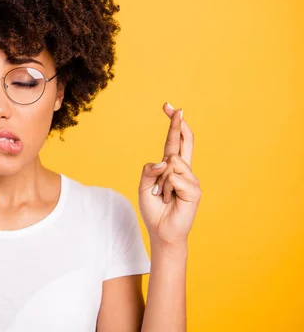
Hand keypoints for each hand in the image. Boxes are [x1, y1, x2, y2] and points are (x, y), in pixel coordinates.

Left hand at [138, 102, 201, 246]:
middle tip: (176, 108)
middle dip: (178, 124)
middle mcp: (183, 170)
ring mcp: (190, 179)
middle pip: (184, 142)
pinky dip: (166, 190)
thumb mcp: (143, 186)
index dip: (173, 125)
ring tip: (163, 196)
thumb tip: (166, 160)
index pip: (173, 142)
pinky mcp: (194, 190)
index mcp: (171, 167)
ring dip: (160, 182)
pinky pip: (174, 178)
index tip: (169, 107)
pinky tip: (170, 200)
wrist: (161, 230)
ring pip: (171, 164)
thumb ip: (149, 170)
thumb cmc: (154, 209)